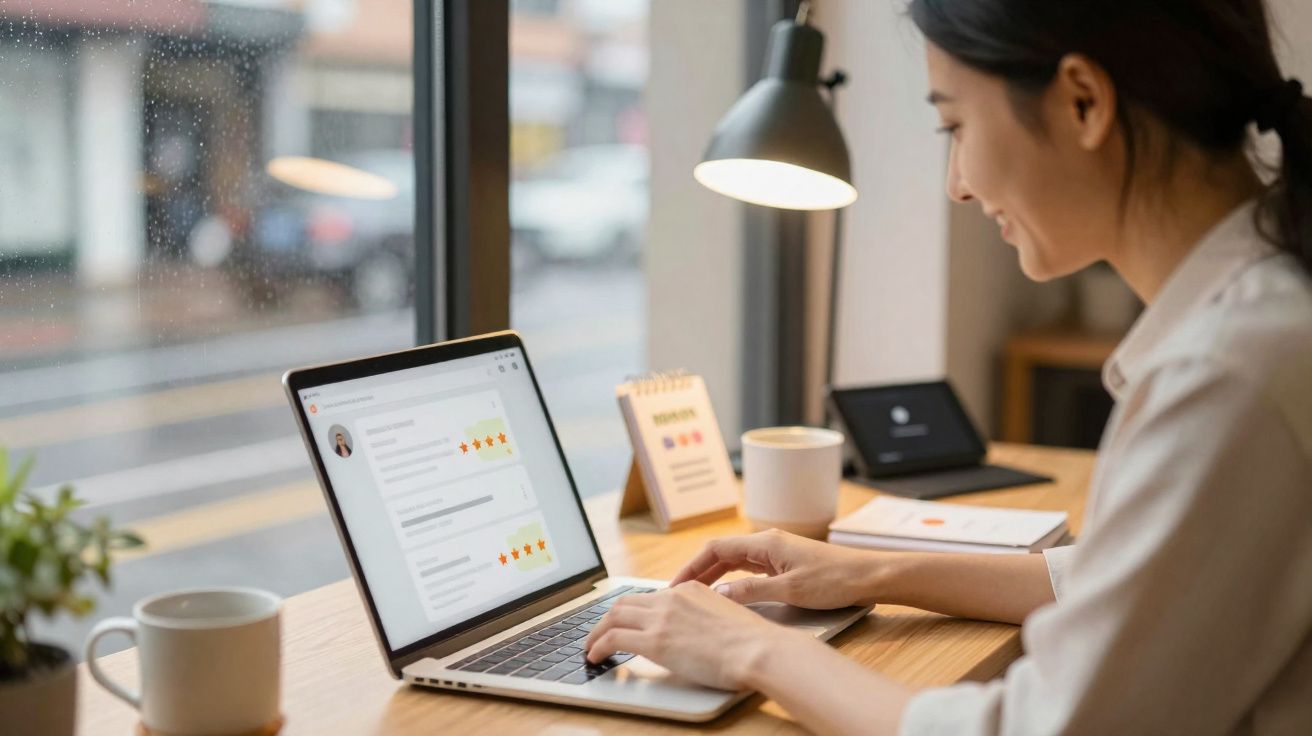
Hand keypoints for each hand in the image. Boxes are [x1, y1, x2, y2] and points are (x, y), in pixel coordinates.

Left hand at [583, 581, 804, 689]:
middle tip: (601, 632)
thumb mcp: (727, 615)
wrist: (757, 649)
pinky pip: (613, 638)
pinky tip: (595, 656)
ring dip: (597, 631)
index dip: (634, 610)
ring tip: (591, 646)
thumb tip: (696, 630)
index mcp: (690, 589)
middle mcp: (672, 598)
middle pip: (626, 602)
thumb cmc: (753, 641)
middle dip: (609, 617)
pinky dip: (598, 645)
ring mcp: (661, 617)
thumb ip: (705, 616)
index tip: (627, 621)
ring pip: (613, 616)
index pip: (651, 596)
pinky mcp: (654, 641)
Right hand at [670, 529, 883, 608]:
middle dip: (699, 571)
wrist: (869, 576)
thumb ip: (752, 592)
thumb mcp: (791, 591)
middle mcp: (768, 543)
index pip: (716, 548)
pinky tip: (728, 594)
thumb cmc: (835, 580)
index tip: (676, 585)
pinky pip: (749, 568)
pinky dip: (733, 579)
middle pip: (722, 553)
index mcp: (765, 543)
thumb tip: (720, 594)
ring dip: (714, 575)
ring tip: (697, 596)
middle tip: (679, 594)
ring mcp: (776, 552)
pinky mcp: (785, 564)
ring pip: (735, 561)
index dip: (692, 566)